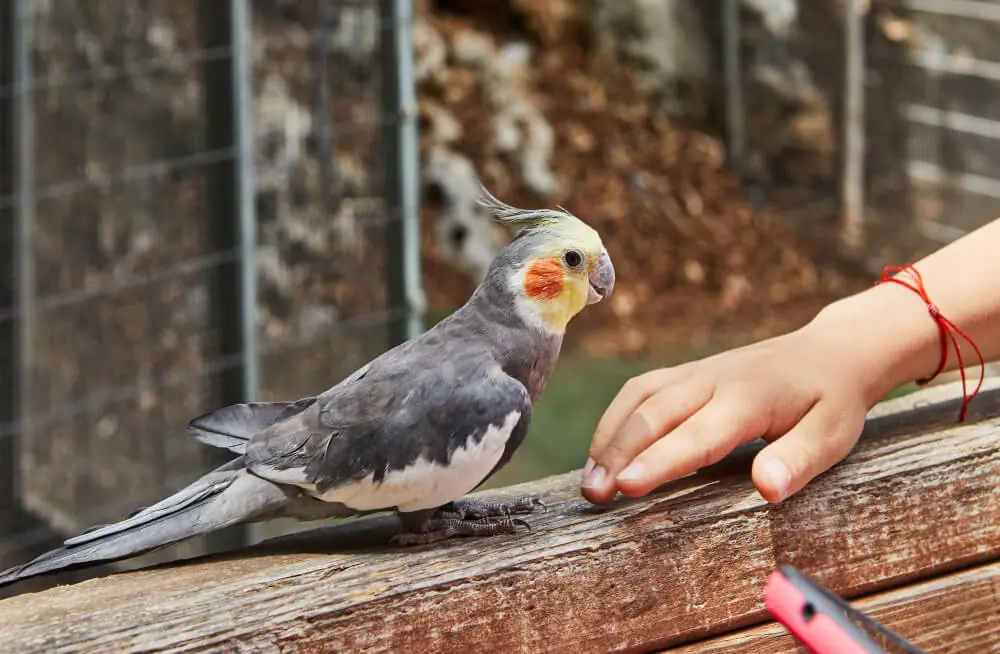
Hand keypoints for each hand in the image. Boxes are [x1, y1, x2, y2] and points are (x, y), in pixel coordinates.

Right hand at [580, 318, 889, 504]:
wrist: (830, 351)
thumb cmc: (831, 401)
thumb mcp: (833, 434)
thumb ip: (800, 460)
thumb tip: (768, 489)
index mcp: (749, 398)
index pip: (697, 434)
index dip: (660, 460)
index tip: (627, 486)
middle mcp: (714, 379)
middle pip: (653, 412)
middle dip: (618, 452)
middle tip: (594, 496)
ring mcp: (696, 372)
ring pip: (639, 398)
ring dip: (609, 437)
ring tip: (590, 482)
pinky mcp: (686, 372)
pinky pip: (641, 390)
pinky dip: (615, 419)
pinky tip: (604, 451)